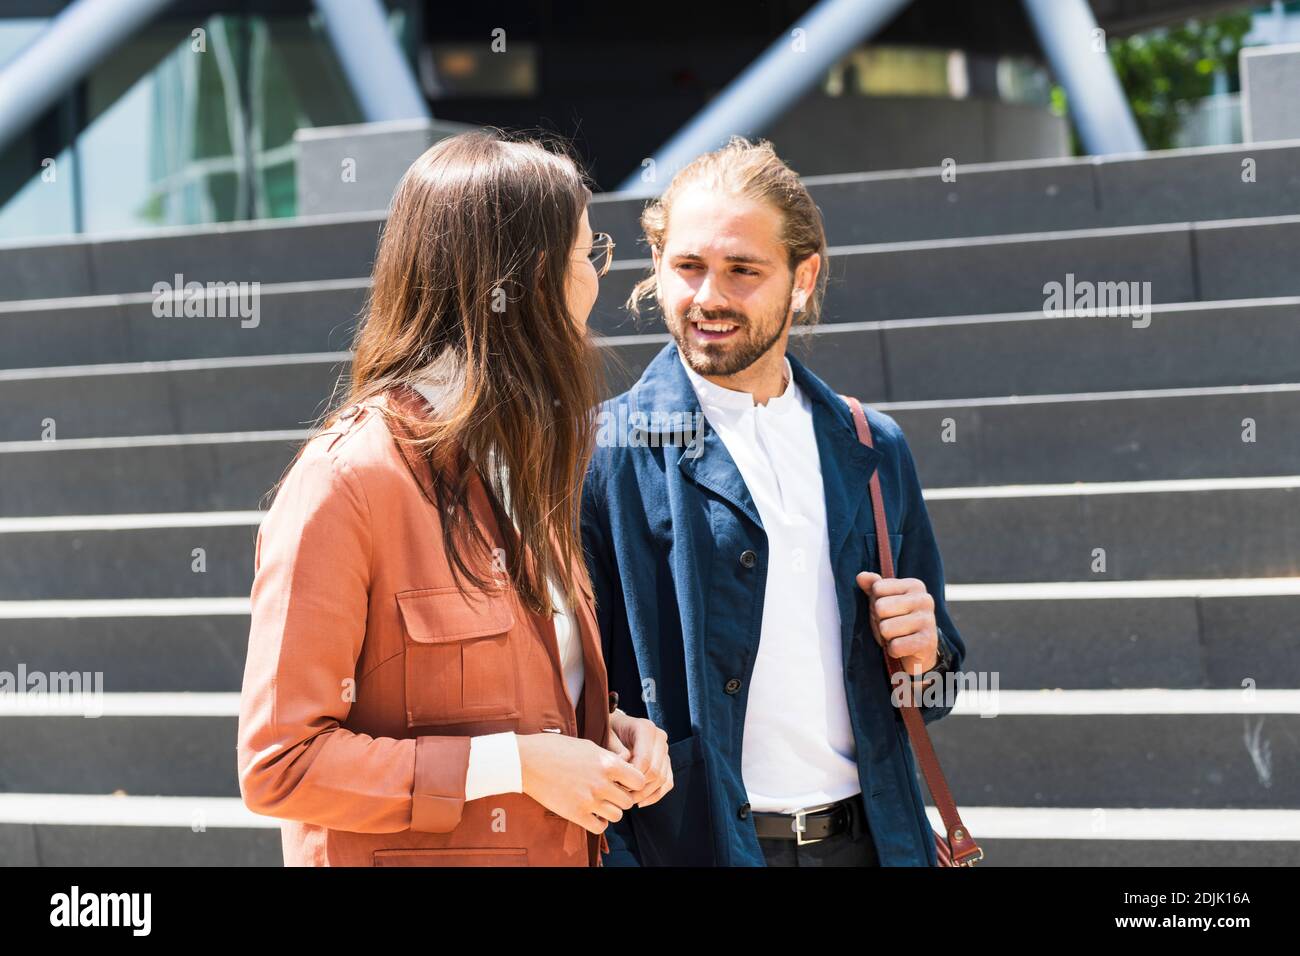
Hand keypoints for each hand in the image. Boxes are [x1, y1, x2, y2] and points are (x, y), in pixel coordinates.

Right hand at [517, 733, 646, 833]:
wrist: (528, 760)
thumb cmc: (556, 748)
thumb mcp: (588, 746)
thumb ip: (608, 758)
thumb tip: (624, 767)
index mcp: (607, 763)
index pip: (639, 780)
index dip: (634, 782)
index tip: (625, 782)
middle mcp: (602, 783)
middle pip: (628, 801)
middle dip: (622, 798)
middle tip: (611, 794)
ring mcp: (589, 800)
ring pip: (617, 816)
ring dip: (611, 811)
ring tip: (601, 804)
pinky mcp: (575, 814)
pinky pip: (600, 827)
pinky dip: (599, 822)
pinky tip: (592, 813)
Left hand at [606, 710, 672, 807]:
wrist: (617, 727)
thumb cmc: (610, 731)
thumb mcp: (608, 736)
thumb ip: (616, 750)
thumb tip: (625, 765)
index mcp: (646, 728)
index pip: (645, 760)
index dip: (632, 776)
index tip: (616, 783)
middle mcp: (660, 738)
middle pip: (655, 771)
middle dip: (638, 787)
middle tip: (621, 795)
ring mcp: (665, 750)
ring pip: (662, 779)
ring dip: (646, 794)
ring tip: (628, 800)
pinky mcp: (666, 762)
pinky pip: (667, 782)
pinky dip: (655, 795)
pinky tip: (640, 802)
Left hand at [855, 572, 938, 677]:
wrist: (918, 652)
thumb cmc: (896, 622)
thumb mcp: (883, 602)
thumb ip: (873, 587)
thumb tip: (861, 576)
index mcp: (914, 585)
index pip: (878, 588)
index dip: (875, 604)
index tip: (887, 611)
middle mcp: (924, 599)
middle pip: (880, 607)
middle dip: (880, 621)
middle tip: (891, 627)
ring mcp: (928, 620)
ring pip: (886, 628)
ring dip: (887, 637)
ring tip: (898, 637)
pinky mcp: (928, 642)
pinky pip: (895, 646)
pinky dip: (894, 651)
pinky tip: (903, 649)